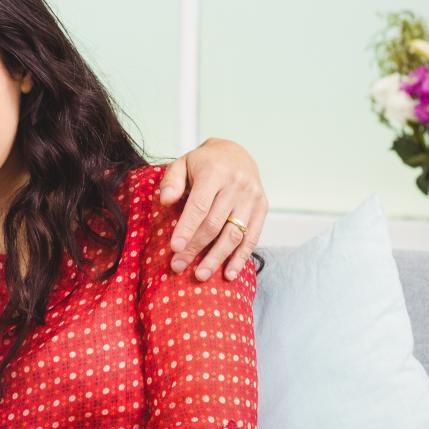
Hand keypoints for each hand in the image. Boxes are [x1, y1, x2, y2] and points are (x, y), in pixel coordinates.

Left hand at [158, 138, 266, 280]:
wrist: (237, 153)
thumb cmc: (204, 163)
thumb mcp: (183, 163)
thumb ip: (172, 181)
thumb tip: (165, 201)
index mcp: (215, 172)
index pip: (200, 205)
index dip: (187, 228)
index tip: (175, 248)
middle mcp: (237, 185)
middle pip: (215, 224)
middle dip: (196, 248)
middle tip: (178, 266)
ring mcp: (253, 198)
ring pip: (234, 234)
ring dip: (217, 257)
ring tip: (200, 275)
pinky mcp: (262, 208)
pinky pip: (252, 237)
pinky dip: (241, 257)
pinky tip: (229, 273)